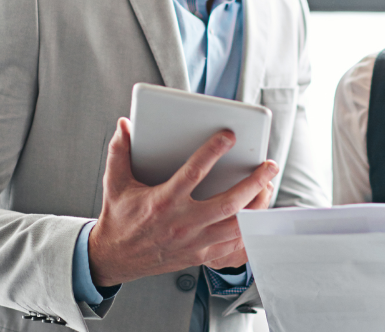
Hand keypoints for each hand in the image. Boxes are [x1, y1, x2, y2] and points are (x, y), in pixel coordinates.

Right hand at [87, 118, 278, 286]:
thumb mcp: (115, 183)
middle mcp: (181, 224)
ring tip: (269, 187)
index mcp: (162, 202)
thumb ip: (120, 151)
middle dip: (253, 183)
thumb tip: (124, 124)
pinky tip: (258, 215)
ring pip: (236, 226)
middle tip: (269, 165)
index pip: (193, 173)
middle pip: (227, 203)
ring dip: (257, 206)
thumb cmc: (119, 218)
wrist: (116, 258)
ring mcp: (193, 243)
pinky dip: (249, 230)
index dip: (213, 151)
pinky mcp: (200, 256)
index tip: (229, 136)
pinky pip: (233, 246)